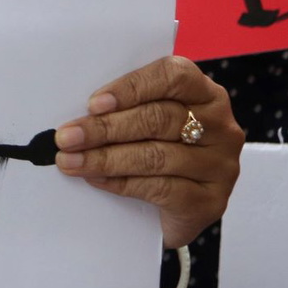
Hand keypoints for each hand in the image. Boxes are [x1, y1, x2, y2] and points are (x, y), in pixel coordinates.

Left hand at [53, 55, 243, 248]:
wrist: (175, 211)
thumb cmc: (154, 153)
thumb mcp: (144, 123)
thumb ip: (125, 110)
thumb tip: (78, 116)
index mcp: (205, 94)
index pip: (175, 76)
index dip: (132, 88)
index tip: (93, 104)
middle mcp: (221, 126)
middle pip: (160, 118)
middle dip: (105, 128)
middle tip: (66, 137)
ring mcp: (221, 165)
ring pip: (157, 156)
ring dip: (105, 158)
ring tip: (70, 161)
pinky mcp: (211, 200)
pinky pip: (162, 189)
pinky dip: (122, 183)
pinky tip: (96, 180)